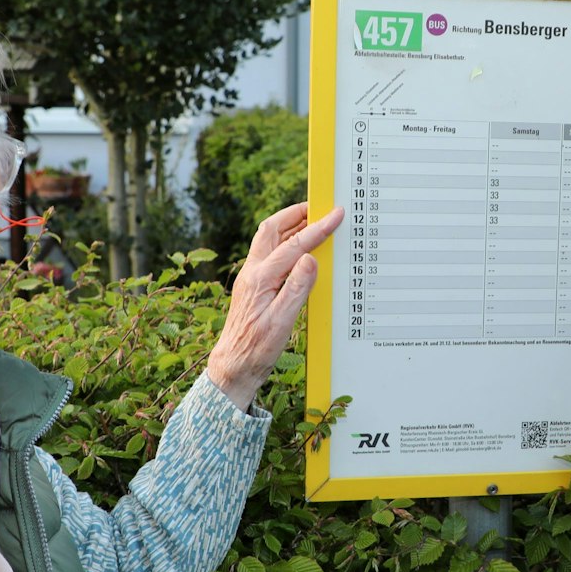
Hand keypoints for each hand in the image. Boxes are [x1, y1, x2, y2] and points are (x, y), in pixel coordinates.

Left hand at [206, 203, 342, 411]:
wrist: (233, 366)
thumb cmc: (257, 349)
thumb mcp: (281, 322)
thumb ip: (296, 289)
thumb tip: (310, 258)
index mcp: (260, 278)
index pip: (294, 245)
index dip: (317, 228)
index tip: (336, 214)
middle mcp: (252, 272)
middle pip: (272, 229)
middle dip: (296, 213)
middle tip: (320, 205)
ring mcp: (251, 277)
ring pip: (268, 238)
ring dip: (290, 224)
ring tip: (312, 219)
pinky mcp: (253, 285)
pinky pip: (270, 252)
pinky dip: (286, 241)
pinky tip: (300, 248)